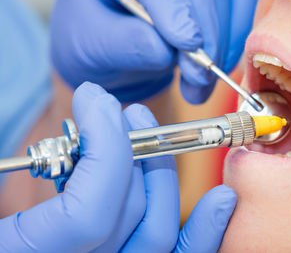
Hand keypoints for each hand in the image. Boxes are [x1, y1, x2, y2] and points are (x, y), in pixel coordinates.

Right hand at [0, 82, 236, 251]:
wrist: (14, 251)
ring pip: (157, 231)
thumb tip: (95, 115)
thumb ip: (45, 165)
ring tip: (145, 129)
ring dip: (160, 171)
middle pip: (130, 214)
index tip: (95, 101)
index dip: (102, 151)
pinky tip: (221, 198)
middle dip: (132, 149)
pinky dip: (202, 231)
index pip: (87, 215)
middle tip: (121, 109)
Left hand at [51, 0, 258, 103]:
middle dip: (206, 34)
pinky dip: (234, 39)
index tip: (189, 45)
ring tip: (199, 84)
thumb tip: (164, 51)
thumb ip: (125, 45)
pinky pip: (240, 6)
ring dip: (222, 44)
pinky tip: (216, 64)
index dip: (175, 10)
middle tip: (197, 78)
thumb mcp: (94, 47)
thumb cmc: (95, 43)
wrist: (112, 48)